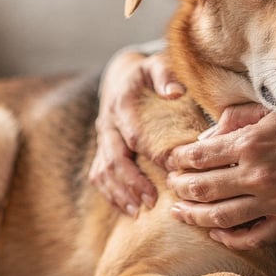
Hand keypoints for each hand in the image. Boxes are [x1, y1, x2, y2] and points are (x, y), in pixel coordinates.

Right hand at [89, 49, 183, 214]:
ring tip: (137, 211)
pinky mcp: (102, 150)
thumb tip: (176, 91)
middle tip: (151, 200)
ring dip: (118, 192)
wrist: (123, 76)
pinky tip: (127, 209)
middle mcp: (108, 123)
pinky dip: (111, 194)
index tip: (171, 168)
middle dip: (131, 180)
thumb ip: (166, 75)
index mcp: (122, 103)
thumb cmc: (149, 74)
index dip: (151, 154)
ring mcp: (103, 139)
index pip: (135, 134)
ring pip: (102, 170)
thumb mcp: (159, 65)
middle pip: (113, 157)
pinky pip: (99, 175)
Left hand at [165, 90, 275, 249]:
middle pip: (203, 188)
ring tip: (180, 210)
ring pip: (220, 217)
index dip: (179, 160)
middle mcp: (260, 176)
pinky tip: (216, 231)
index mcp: (253, 144)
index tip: (171, 160)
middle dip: (180, 187)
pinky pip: (253, 237)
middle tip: (170, 186)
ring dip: (194, 214)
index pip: (199, 156)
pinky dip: (229, 237)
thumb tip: (205, 141)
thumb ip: (237, 123)